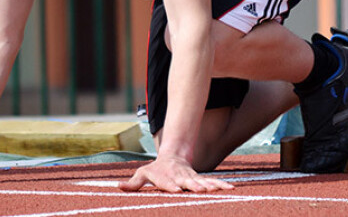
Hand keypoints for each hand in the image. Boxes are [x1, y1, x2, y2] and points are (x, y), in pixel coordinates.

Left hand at [119, 155, 233, 192]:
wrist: (173, 156)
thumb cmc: (156, 170)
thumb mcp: (143, 174)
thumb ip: (133, 183)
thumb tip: (117, 186)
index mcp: (167, 177)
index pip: (169, 182)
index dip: (172, 186)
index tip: (177, 190)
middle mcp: (181, 177)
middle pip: (189, 182)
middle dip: (195, 186)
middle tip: (202, 190)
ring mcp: (192, 178)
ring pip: (203, 182)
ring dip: (212, 186)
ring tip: (221, 189)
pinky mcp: (200, 181)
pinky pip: (212, 183)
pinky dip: (220, 185)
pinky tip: (230, 189)